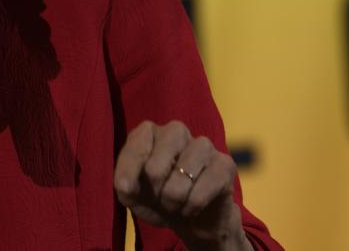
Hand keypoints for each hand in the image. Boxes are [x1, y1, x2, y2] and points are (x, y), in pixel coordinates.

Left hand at [114, 120, 250, 250]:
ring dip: (173, 202)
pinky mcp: (224, 164)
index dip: (128, 175)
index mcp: (149, 132)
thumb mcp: (131, 194)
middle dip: (155, 193)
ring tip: (175, 204)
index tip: (128, 190)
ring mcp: (202, 144)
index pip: (134, 148)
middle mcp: (175, 131)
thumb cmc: (157, 199)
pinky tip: (192, 207)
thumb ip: (123, 185)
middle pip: (155, 168)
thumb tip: (126, 185)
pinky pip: (202, 191)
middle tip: (159, 198)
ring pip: (181, 179)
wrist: (194, 218)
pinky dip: (192, 207)